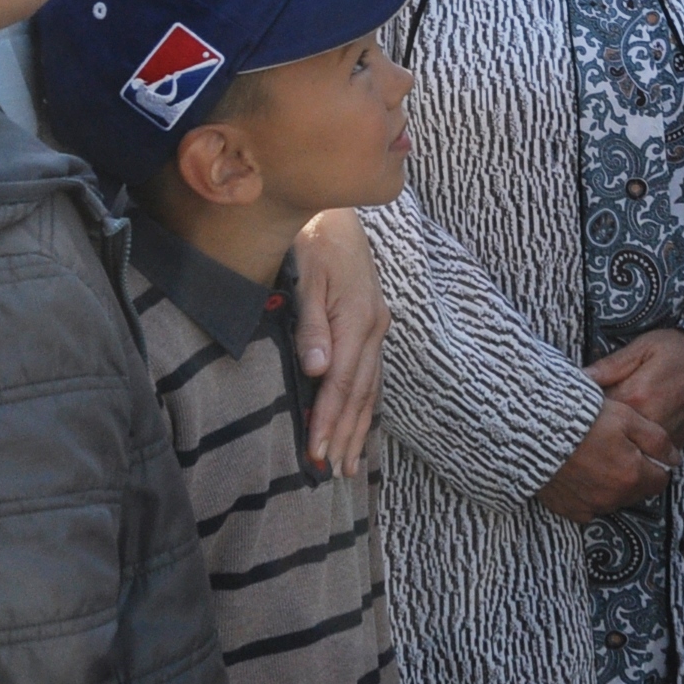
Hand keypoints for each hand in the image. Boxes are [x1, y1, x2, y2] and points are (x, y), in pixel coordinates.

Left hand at [293, 209, 389, 475]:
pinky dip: (365, 405)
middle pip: (360, 393)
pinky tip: (359, 425)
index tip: (315, 451)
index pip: (341, 382)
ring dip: (359, 427)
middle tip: (333, 471)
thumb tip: (317, 369)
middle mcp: (373, 327)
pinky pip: (372, 374)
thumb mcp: (306, 275)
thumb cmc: (313, 240)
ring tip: (349, 463)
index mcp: (356, 318)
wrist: (338, 212)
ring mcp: (377, 327)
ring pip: (370, 388)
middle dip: (346, 434)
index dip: (328, 420)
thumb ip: (311, 324)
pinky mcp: (373, 325)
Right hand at [532, 395, 677, 523]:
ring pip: (614, 500)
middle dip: (634, 475)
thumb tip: (676, 460)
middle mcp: (613, 498)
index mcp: (632, 476)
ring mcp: (589, 506)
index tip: (643, 450)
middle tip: (618, 449)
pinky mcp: (568, 509)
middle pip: (637, 492)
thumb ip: (657, 441)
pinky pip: (588, 508)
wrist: (535, 431)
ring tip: (597, 458)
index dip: (655, 464)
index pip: (660, 480)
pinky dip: (589, 494)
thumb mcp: (628, 418)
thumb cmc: (582, 420)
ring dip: (612, 485)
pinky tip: (581, 474)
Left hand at [586, 327, 683, 447]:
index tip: (571, 407)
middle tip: (582, 421)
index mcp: (636, 396)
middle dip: (594, 431)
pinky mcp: (677, 444)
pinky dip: (635, 449)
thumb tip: (577, 379)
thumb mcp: (643, 347)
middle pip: (609, 437)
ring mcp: (665, 438)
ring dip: (614, 443)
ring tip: (604, 431)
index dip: (581, 411)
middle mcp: (650, 422)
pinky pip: (648, 454)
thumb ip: (609, 366)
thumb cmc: (681, 349)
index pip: (594, 415)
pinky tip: (627, 437)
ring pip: (628, 450)